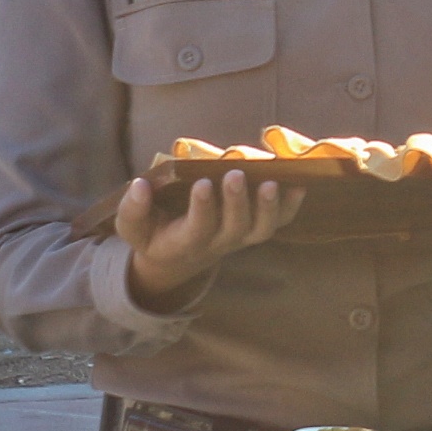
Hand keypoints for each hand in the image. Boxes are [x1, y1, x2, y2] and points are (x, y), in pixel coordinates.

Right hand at [114, 167, 303, 309]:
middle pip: (234, 227)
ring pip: (261, 229)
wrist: (178, 255)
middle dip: (237, 201)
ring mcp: (241, 237)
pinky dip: (291, 206)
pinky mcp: (255, 229)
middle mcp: (218, 242)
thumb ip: (132, 209)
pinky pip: (279, 222)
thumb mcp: (133, 227)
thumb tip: (139, 185)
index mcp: (185, 242)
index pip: (198, 228)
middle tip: (236, 174)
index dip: (202, 208)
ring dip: (269, 207)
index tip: (202, 183)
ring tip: (271, 182)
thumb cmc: (154, 233)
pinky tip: (299, 185)